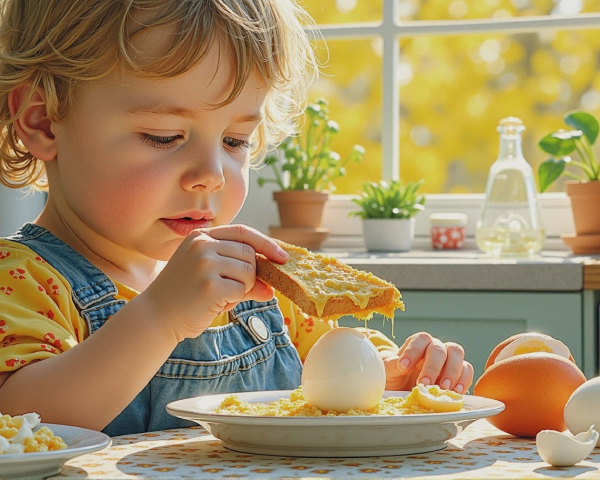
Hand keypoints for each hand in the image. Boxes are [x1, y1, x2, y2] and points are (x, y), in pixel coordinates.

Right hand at [142, 224, 287, 340]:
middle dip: (250, 275)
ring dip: (241, 289)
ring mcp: (204, 263)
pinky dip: (234, 300)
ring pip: (249, 272)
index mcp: (200, 236)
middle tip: (231, 290)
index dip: (266, 243)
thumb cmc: (185, 297)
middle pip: (250, 254)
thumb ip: (242, 278)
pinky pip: (241, 290)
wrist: (156, 317)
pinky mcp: (209, 284)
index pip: (243, 232)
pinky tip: (214, 303)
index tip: (282, 257)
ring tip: (218, 296)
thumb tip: (271, 288)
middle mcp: (202, 245)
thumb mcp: (213, 279)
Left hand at [381, 332, 473, 393]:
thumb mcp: (389, 371)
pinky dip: (464, 380)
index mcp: (417, 343)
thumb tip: (400, 364)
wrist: (403, 388)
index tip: (404, 367)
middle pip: (439, 348)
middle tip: (424, 383)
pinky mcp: (459, 372)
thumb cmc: (396, 376)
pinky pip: (467, 370)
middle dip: (432, 367)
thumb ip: (393, 365)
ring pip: (456, 354)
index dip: (413, 351)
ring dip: (451, 372)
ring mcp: (448, 358)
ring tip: (443, 388)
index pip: (420, 339)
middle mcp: (434, 347)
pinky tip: (455, 392)